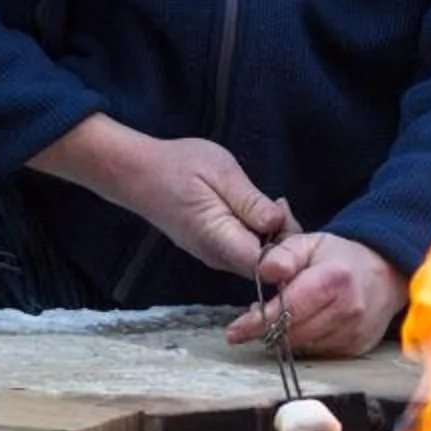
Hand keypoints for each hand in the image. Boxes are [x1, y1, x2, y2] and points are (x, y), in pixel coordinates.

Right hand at [40, 116, 297, 275]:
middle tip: (282, 203)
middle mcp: (218, 257)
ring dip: (273, 236)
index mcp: (220, 239)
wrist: (137, 173)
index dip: (289, 251)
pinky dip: (259, 233)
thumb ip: (250, 201)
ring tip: (271, 202)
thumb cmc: (178, 166)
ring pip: (258, 258)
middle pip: (266, 265)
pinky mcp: (213, 249)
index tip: (293, 222)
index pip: (266, 265)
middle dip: (286, 240)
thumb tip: (278, 223)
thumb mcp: (221, 172)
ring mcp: (214, 256)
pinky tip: (258, 209)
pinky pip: (245, 250)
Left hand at [228, 231, 404, 357]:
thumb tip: (264, 271)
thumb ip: (284, 254)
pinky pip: (319, 352)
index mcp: (334, 280)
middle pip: (294, 333)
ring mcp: (355, 333)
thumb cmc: (340, 257)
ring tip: (280, 318)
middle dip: (267, 330)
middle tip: (251, 321)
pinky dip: (304, 342)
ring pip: (304, 346)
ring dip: (285, 337)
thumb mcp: (310, 243)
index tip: (234, 331)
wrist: (386, 273)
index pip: (289, 309)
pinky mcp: (357, 348)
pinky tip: (303, 325)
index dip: (258, 322)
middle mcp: (348, 310)